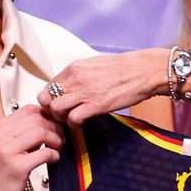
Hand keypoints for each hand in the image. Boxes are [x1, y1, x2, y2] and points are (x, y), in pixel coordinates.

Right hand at [0, 106, 63, 190]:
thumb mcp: (5, 147)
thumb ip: (22, 133)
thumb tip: (48, 122)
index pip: (28, 110)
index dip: (46, 115)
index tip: (53, 124)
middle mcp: (0, 137)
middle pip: (37, 119)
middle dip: (54, 127)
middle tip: (59, 137)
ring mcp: (7, 152)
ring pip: (41, 132)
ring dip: (56, 139)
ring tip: (57, 147)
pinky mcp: (17, 167)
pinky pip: (44, 153)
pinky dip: (54, 154)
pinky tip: (53, 158)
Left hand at [38, 49, 167, 125]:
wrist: (143, 71)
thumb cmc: (123, 68)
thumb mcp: (94, 65)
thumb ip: (78, 75)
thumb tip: (69, 86)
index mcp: (74, 68)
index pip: (48, 86)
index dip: (50, 100)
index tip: (57, 107)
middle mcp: (75, 78)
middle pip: (46, 99)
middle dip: (51, 111)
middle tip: (61, 116)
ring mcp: (85, 91)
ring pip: (56, 109)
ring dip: (61, 119)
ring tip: (71, 120)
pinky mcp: (96, 105)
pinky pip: (73, 119)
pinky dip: (74, 125)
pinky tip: (81, 123)